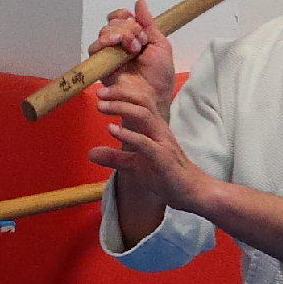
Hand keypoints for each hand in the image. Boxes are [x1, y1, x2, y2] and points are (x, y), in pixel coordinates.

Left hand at [87, 84, 205, 213]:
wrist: (191, 191)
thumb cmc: (166, 174)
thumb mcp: (135, 165)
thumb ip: (115, 157)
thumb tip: (91, 154)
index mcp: (154, 128)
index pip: (141, 101)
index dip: (122, 93)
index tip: (102, 92)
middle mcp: (159, 130)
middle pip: (142, 102)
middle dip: (120, 94)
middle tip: (99, 93)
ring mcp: (162, 142)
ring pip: (144, 115)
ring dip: (121, 108)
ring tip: (101, 107)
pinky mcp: (162, 158)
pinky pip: (144, 142)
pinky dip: (127, 134)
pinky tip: (111, 129)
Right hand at [88, 0, 174, 115]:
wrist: (155, 97)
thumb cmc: (160, 76)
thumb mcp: (160, 45)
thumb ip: (149, 24)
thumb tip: (139, 2)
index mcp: (132, 37)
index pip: (120, 18)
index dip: (125, 16)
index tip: (136, 22)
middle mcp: (118, 45)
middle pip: (111, 23)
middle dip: (127, 27)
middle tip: (140, 41)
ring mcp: (109, 56)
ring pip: (103, 33)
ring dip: (119, 34)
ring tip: (133, 47)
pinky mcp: (102, 66)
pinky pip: (95, 49)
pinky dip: (105, 42)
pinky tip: (117, 45)